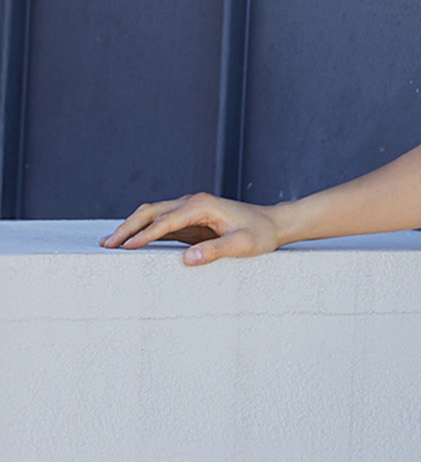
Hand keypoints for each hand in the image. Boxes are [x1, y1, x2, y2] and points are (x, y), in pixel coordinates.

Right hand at [99, 193, 283, 265]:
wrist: (272, 224)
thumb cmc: (259, 234)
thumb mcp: (242, 244)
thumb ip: (216, 250)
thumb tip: (188, 258)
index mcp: (202, 206)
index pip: (166, 220)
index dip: (145, 234)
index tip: (126, 247)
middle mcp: (192, 203)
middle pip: (151, 212)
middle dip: (127, 227)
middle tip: (106, 245)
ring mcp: (189, 210)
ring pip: (152, 214)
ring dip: (130, 227)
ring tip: (109, 244)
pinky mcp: (189, 220)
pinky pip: (161, 224)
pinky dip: (143, 231)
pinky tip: (129, 243)